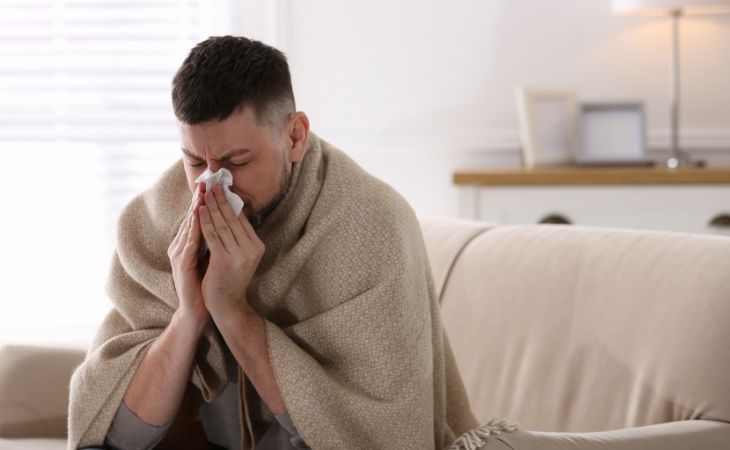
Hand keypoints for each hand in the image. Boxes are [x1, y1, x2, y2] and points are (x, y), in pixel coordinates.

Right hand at [167, 182, 208, 328]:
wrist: (198, 309)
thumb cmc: (206, 283)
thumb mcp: (212, 256)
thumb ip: (214, 240)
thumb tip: (228, 221)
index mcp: (187, 243)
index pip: (195, 217)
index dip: (203, 201)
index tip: (212, 185)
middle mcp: (180, 246)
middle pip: (190, 218)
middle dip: (199, 200)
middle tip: (207, 182)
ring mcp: (179, 255)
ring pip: (188, 227)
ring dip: (195, 210)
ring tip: (202, 194)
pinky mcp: (181, 265)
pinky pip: (189, 243)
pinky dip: (194, 229)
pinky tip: (199, 218)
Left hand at [199, 184, 264, 326]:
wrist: (227, 305)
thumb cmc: (229, 279)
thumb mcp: (239, 255)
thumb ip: (237, 237)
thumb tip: (231, 210)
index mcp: (257, 246)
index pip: (242, 219)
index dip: (231, 201)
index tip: (222, 186)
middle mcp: (251, 249)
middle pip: (232, 218)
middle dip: (221, 199)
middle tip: (213, 182)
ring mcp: (239, 255)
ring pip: (221, 224)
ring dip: (211, 206)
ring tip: (204, 192)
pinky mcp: (224, 260)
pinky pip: (212, 235)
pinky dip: (204, 220)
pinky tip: (199, 209)